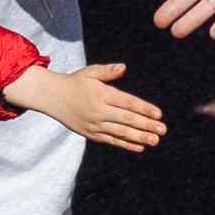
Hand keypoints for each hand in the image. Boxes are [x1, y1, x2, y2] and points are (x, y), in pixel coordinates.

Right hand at [7, 57, 165, 149]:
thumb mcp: (89, 72)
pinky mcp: (91, 133)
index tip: (159, 114)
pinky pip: (111, 140)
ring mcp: (94, 124)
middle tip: (163, 130)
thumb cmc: (75, 82)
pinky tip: (139, 147)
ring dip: (139, 137)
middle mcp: (99, 111)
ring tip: (155, 141)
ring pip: (120, 132)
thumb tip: (123, 67)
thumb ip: (107, 71)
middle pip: (127, 119)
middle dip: (146, 125)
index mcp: (101, 94)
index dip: (144, 109)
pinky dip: (125, 144)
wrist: (51, 97)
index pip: (127, 102)